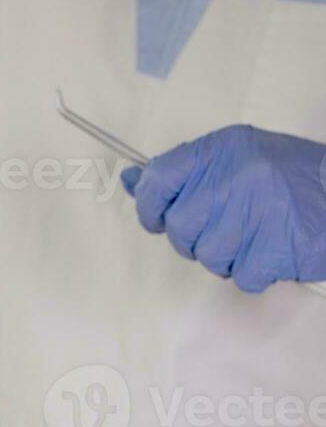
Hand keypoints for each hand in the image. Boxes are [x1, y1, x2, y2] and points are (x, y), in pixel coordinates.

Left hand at [122, 125, 325, 292]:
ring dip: (228, 256)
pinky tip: (273, 249)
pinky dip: (254, 271)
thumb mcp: (238, 158)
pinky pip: (239, 276)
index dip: (149, 207)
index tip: (156, 217)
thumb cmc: (292, 179)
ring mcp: (253, 213)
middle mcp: (233, 177)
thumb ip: (186, 172)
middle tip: (227, 227)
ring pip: (207, 256)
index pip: (158, 180)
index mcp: (221, 150)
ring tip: (256, 235)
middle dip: (196, 238)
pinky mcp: (271, 249)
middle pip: (180, 228)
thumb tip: (133, 182)